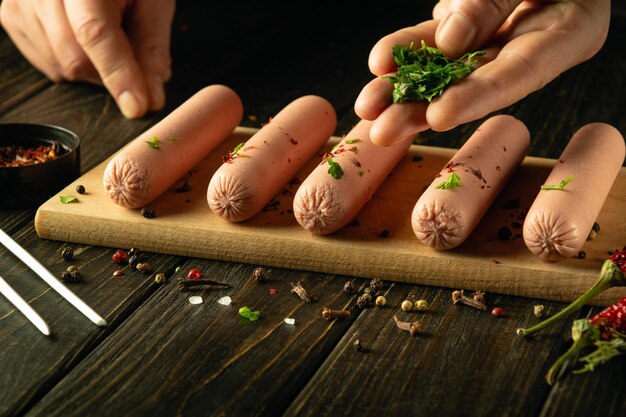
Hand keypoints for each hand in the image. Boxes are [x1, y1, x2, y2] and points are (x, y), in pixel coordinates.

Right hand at [0, 0, 174, 118]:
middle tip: (131, 56)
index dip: (118, 74)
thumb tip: (150, 97)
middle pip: (75, 58)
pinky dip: (72, 64)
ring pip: (60, 67)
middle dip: (111, 73)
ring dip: (93, 68)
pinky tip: (82, 38)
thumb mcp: (153, 3)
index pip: (95, 32)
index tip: (137, 107)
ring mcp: (20, 2)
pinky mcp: (11, 16)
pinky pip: (46, 64)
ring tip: (107, 35)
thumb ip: (152, 48)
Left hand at [355, 0, 609, 145]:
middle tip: (383, 131)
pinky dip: (407, 53)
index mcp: (568, 33)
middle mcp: (529, 46)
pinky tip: (380, 65)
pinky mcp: (469, 28)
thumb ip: (494, 0)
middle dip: (422, 110)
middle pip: (473, 85)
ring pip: (447, 69)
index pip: (520, 74)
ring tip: (368, 106)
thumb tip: (449, 41)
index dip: (478, 98)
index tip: (439, 116)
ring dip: (404, 90)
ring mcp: (496, 39)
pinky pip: (435, 42)